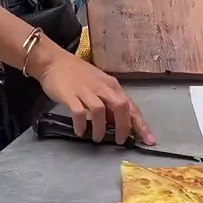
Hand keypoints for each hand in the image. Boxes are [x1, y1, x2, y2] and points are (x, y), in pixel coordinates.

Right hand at [33, 43, 153, 145]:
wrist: (53, 61)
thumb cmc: (77, 74)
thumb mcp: (99, 84)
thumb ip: (109, 101)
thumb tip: (118, 122)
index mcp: (112, 85)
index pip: (131, 106)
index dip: (141, 124)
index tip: (149, 140)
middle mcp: (102, 87)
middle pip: (120, 107)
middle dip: (123, 127)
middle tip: (119, 141)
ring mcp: (86, 90)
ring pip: (100, 111)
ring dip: (101, 128)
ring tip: (96, 138)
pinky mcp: (70, 95)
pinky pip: (79, 112)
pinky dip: (81, 125)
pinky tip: (80, 132)